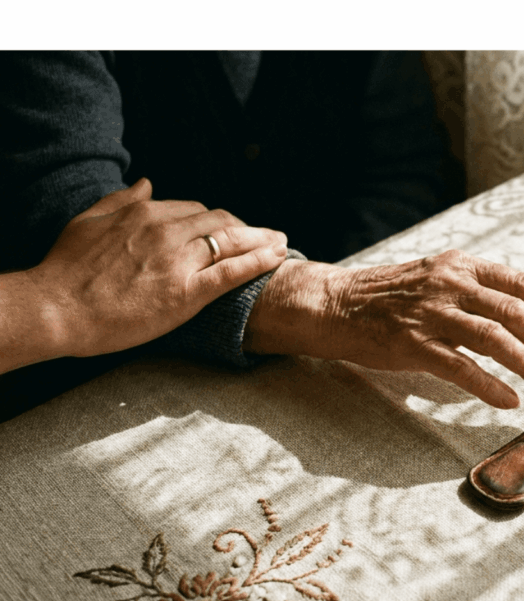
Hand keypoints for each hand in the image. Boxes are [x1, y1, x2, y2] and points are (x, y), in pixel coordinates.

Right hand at [24, 178, 288, 358]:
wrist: (55, 308)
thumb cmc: (66, 270)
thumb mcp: (89, 221)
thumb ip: (121, 200)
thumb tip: (147, 183)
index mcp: (144, 213)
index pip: (195, 209)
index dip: (216, 221)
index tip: (230, 229)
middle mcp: (166, 230)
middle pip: (220, 221)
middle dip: (246, 228)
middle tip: (264, 235)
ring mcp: (179, 261)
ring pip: (232, 242)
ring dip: (262, 239)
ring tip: (282, 242)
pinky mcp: (187, 292)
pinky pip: (232, 272)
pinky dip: (259, 261)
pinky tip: (277, 257)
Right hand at [244, 250, 523, 407]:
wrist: (333, 303)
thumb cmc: (390, 297)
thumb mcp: (437, 278)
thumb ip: (476, 292)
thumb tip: (523, 318)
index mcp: (461, 265)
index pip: (520, 283)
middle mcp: (450, 284)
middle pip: (515, 312)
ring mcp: (430, 313)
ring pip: (495, 338)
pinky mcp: (411, 344)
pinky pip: (460, 367)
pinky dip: (489, 385)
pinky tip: (509, 400)